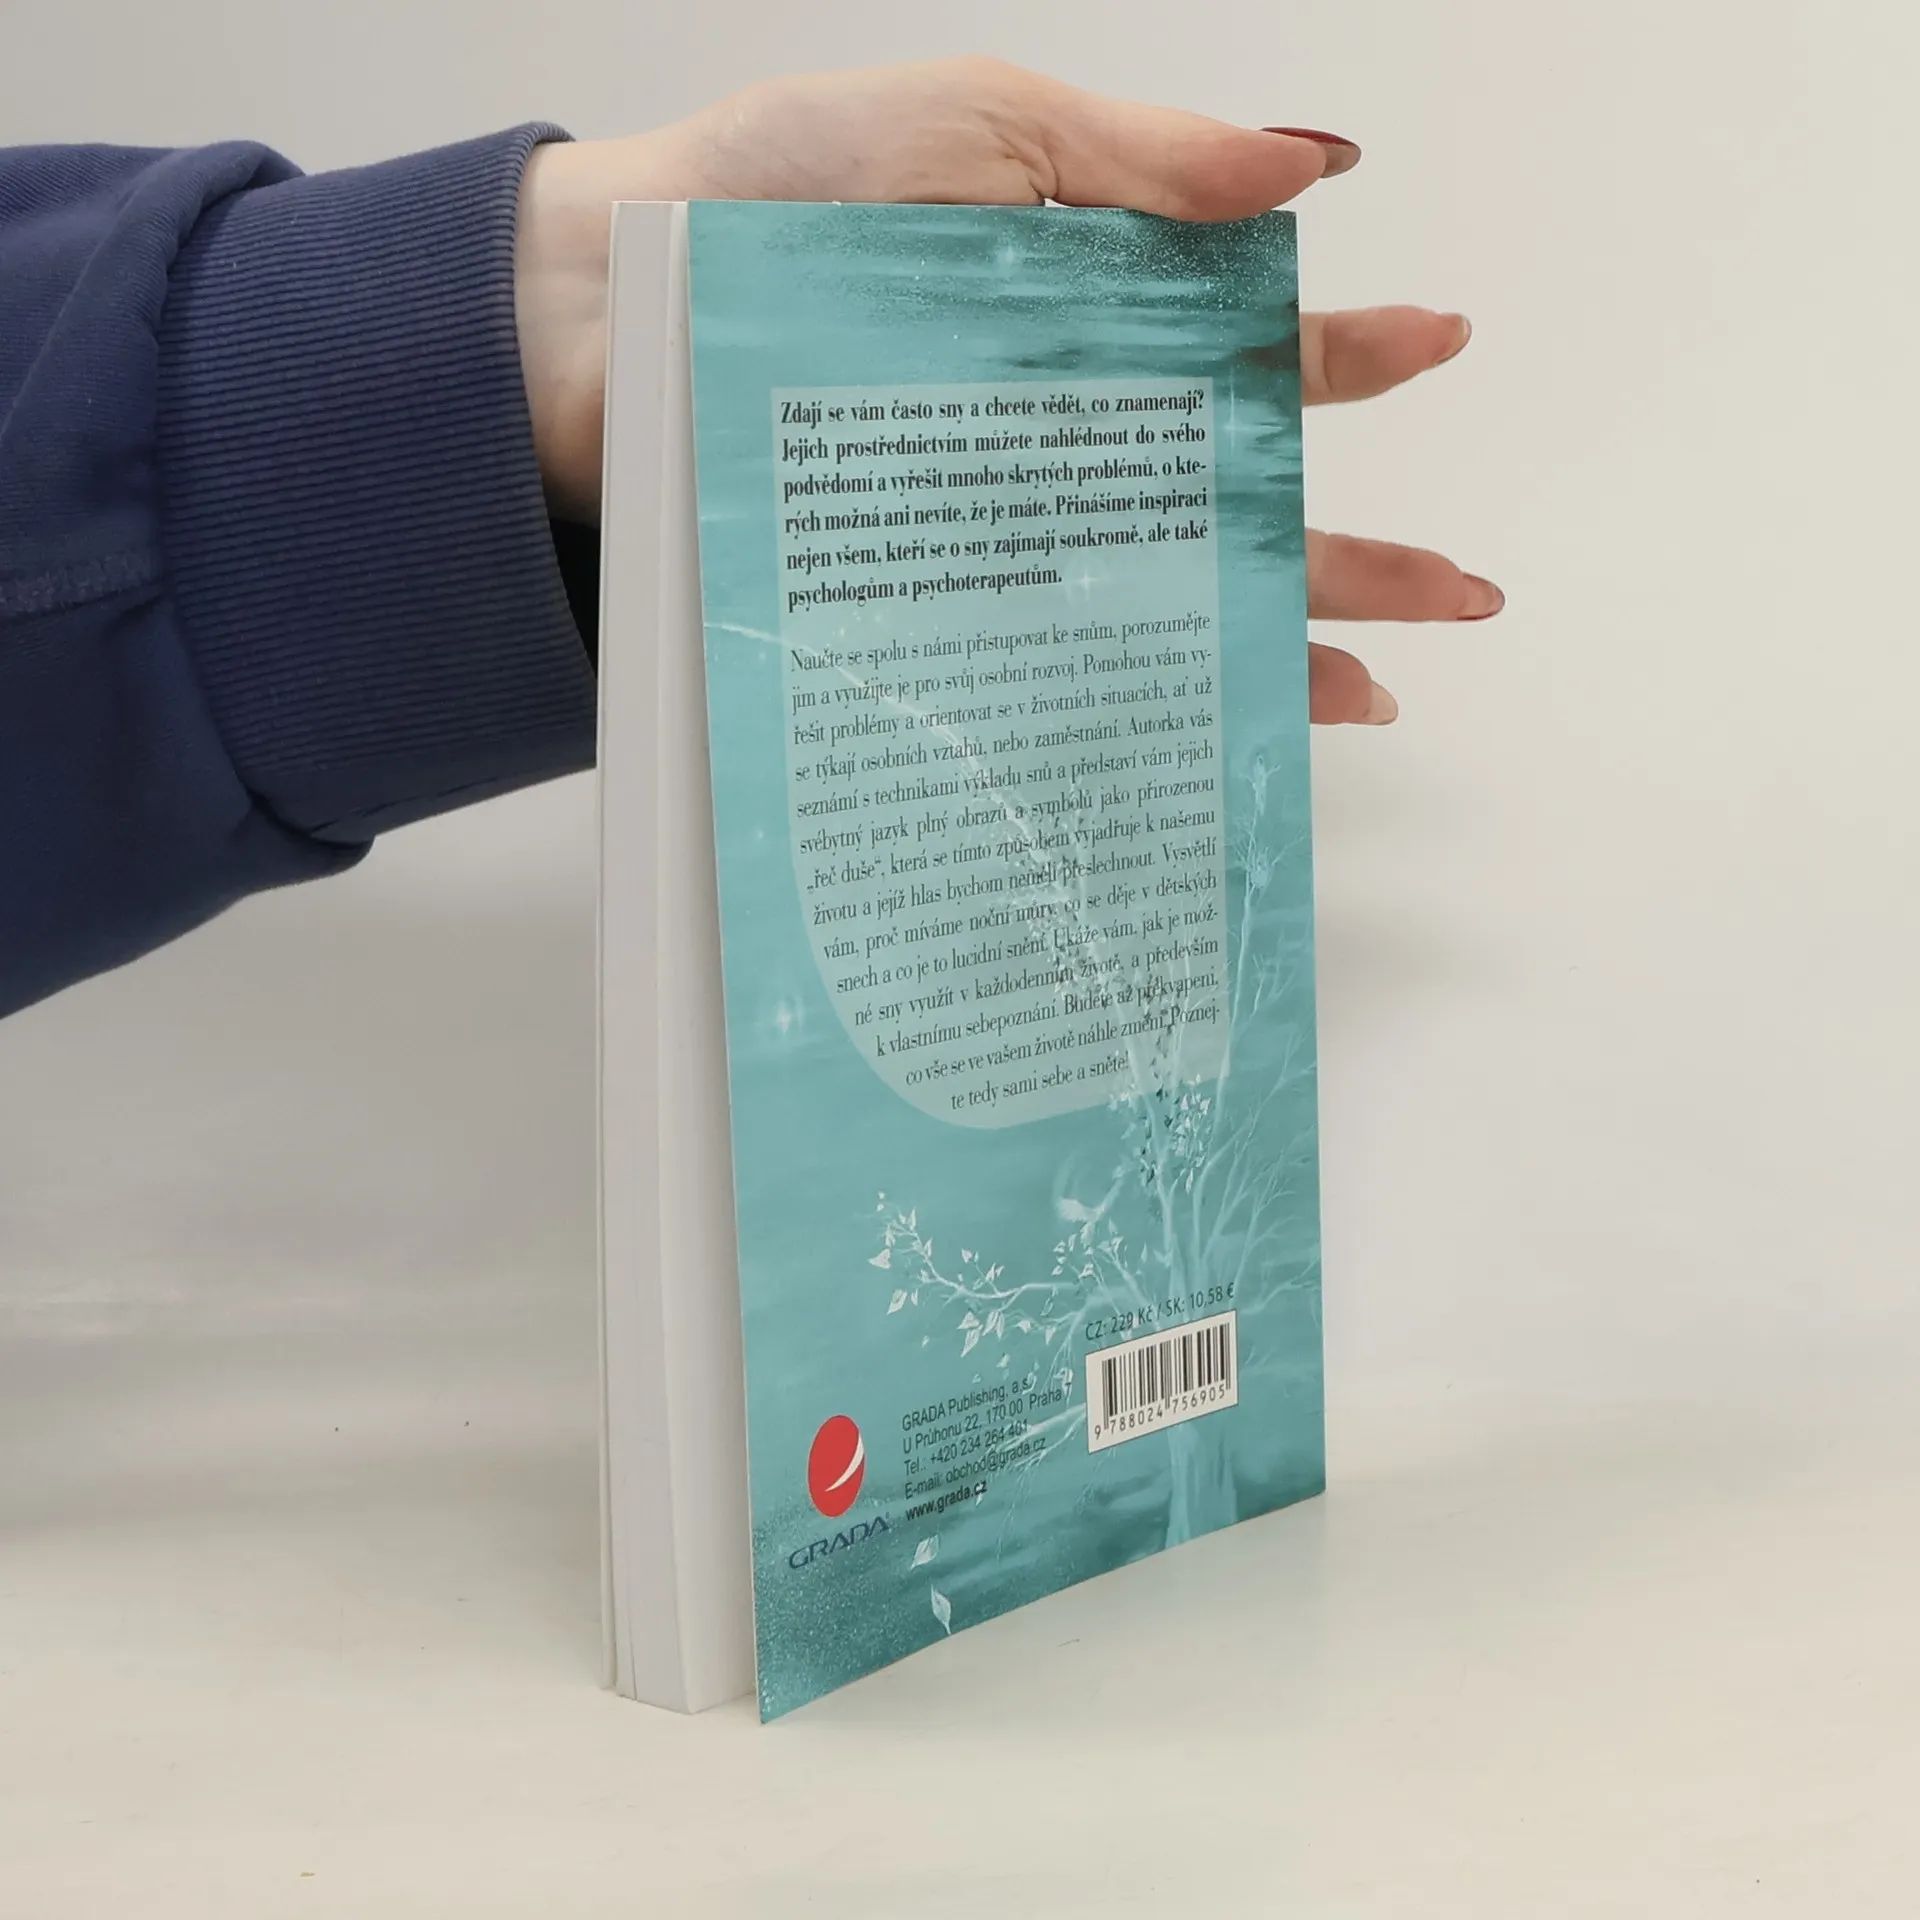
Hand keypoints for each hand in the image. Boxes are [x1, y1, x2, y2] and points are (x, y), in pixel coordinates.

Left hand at [514, 57, 1501, 723]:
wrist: (594, 323)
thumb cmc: (767, 201)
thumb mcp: (970, 127)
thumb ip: (1136, 162)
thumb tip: (1311, 163)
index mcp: (1074, 315)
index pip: (1240, 344)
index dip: (1343, 354)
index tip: (1437, 347)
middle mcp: (1047, 437)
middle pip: (1227, 503)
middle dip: (1354, 549)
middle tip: (1461, 593)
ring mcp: (992, 532)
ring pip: (1161, 601)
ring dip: (1280, 645)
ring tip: (1378, 691)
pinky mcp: (928, 607)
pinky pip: (1057, 667)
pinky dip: (1141, 704)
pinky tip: (1218, 734)